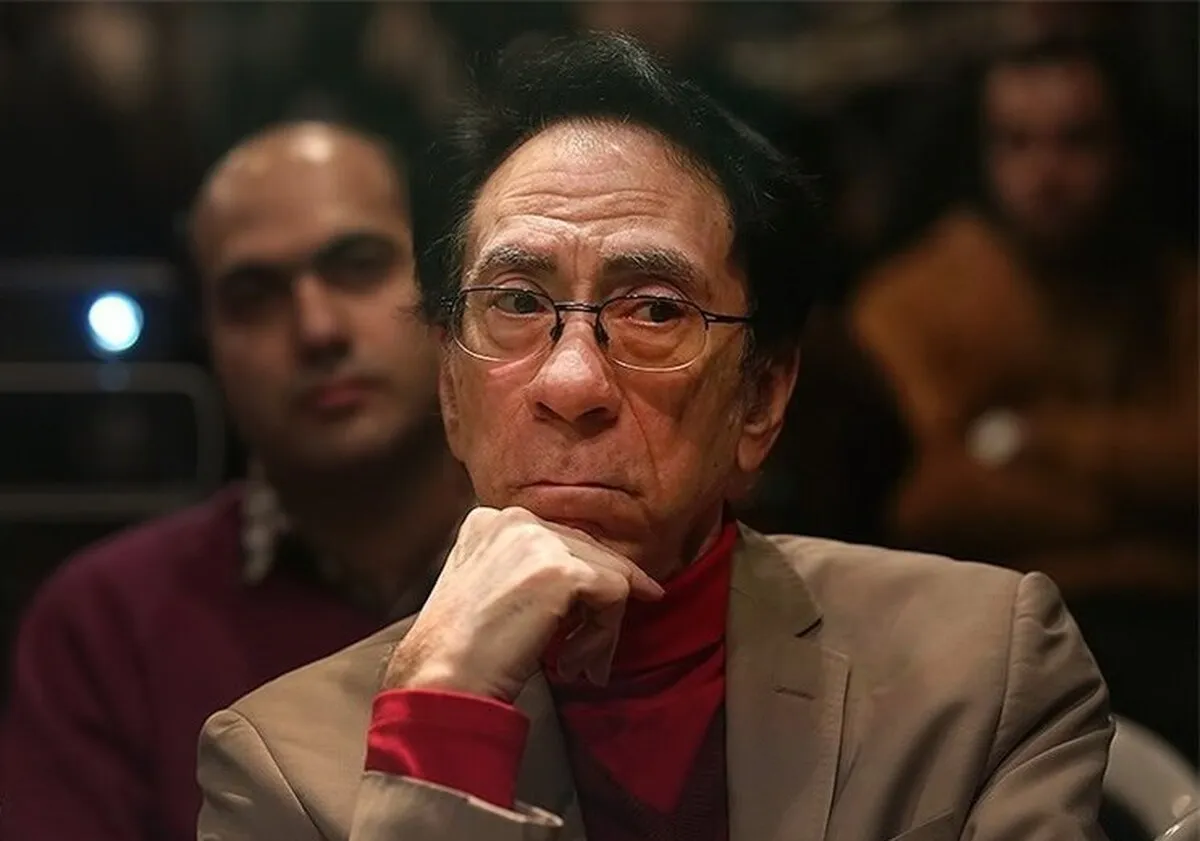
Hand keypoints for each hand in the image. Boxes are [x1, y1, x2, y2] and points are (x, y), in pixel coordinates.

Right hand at [383, 506, 663, 702]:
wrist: (443, 680)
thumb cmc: (460, 653)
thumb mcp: (488, 590)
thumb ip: (527, 573)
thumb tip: (591, 584)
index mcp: (490, 521)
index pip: (561, 543)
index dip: (582, 586)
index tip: (587, 622)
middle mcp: (515, 519)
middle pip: (589, 555)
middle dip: (597, 610)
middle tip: (587, 658)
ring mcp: (540, 542)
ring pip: (610, 574)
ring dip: (602, 628)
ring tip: (577, 664)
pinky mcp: (563, 571)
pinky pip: (616, 594)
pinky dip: (605, 634)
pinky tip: (573, 662)